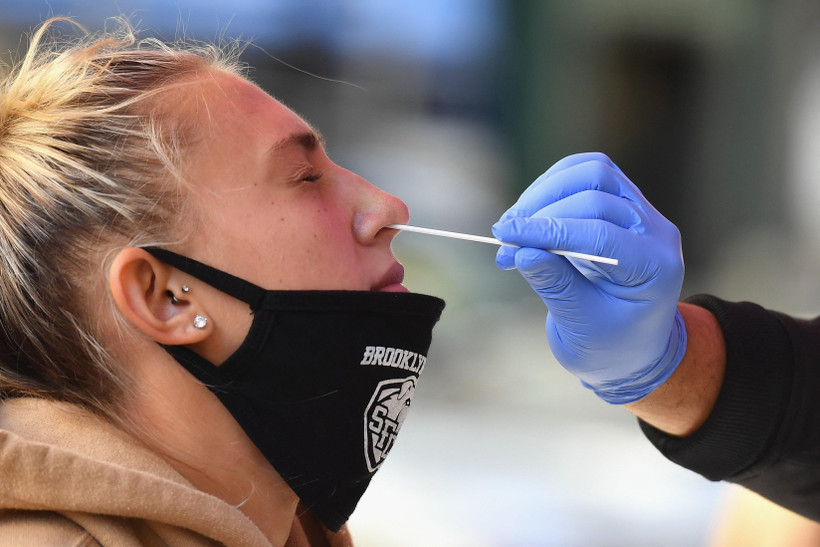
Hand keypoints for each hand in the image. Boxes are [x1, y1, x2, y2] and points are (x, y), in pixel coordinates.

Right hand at [492, 152, 686, 403]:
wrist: (631, 348)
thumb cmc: (610, 346)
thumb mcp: (581, 327)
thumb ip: (556, 287)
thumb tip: (522, 251)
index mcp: (655, 267)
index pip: (600, 233)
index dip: (548, 230)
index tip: (506, 236)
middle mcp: (654, 231)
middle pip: (596, 193)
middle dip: (542, 212)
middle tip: (504, 238)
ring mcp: (641, 212)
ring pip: (593, 172)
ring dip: (546, 192)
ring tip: (514, 224)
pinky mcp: (621, 203)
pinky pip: (587, 174)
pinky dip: (552, 186)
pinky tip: (529, 213)